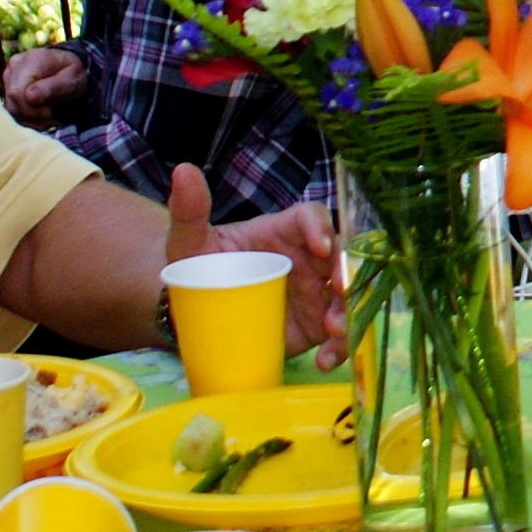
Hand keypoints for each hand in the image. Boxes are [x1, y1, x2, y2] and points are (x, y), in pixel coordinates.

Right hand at [0, 45, 91, 121]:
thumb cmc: (72, 74)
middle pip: (13, 100)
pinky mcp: (7, 88)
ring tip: (49, 116)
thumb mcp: (73, 79)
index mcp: (32, 59)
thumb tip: (28, 96)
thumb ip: (53, 87)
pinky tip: (41, 115)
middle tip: (51, 117)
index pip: (19, 91)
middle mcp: (16, 65)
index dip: (32, 109)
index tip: (50, 113)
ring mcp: (9, 76)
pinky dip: (28, 118)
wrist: (67, 69)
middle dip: (33, 114)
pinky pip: (12, 110)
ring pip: (11, 107)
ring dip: (31, 118)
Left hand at [164, 163, 347, 366]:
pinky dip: (338, 348)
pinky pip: (337, 335)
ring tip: (334, 331)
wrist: (197, 311)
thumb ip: (188, 211)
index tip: (319, 246)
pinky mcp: (315, 325)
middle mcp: (307, 259)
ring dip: (349, 312)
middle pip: (341, 256)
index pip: (310, 218)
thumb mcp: (190, 242)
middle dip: (347, 272)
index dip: (320, 228)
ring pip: (347, 296)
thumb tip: (182, 171)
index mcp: (283, 232)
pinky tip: (325, 360)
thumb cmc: (199, 268)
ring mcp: (315, 293)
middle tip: (340, 291)